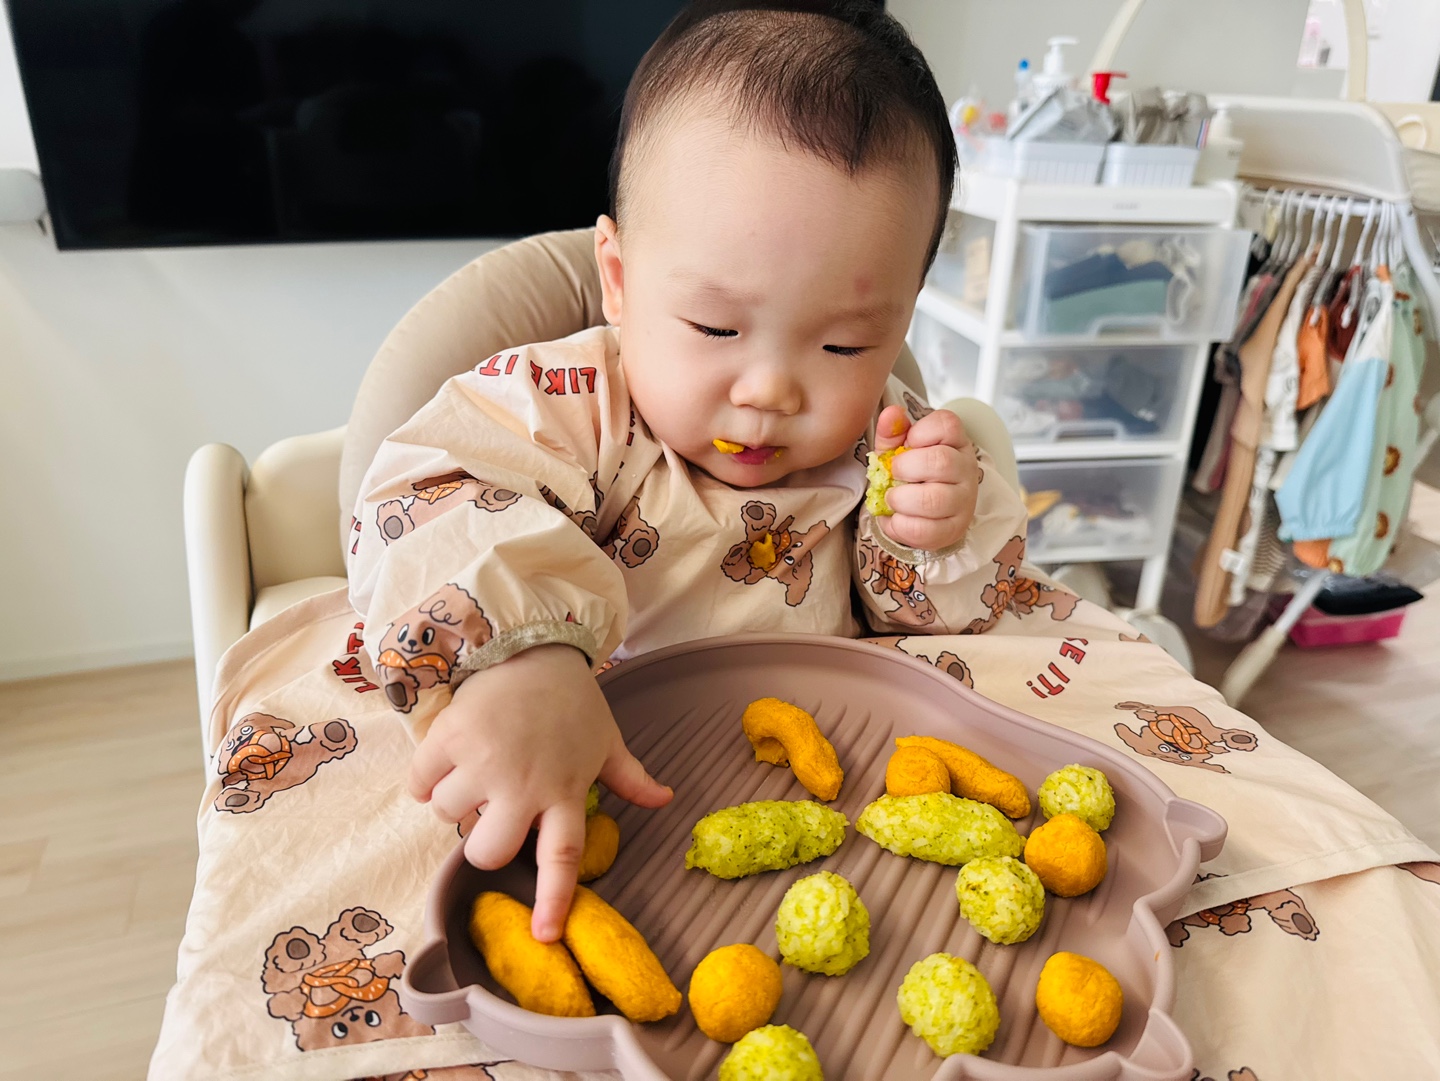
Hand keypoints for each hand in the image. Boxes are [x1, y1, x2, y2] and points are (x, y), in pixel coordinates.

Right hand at [408, 644, 671, 940]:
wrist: (532, 648)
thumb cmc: (572, 702)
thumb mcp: (606, 740)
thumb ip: (630, 778)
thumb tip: (665, 800)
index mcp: (564, 793)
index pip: (561, 859)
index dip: (553, 901)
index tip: (544, 937)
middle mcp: (524, 786)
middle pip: (490, 850)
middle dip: (481, 845)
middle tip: (489, 814)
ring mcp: (485, 763)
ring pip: (449, 816)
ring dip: (454, 801)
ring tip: (473, 769)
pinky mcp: (450, 739)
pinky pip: (420, 784)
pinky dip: (424, 780)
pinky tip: (440, 762)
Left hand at [872, 404, 979, 551]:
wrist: (922, 512)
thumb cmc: (912, 474)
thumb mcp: (899, 448)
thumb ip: (893, 431)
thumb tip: (891, 414)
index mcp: (954, 441)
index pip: (947, 424)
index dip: (921, 432)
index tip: (909, 443)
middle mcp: (965, 468)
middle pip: (940, 462)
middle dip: (905, 468)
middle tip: (893, 474)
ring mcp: (963, 500)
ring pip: (933, 499)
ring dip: (901, 499)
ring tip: (893, 498)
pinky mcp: (954, 529)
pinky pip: (925, 530)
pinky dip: (900, 525)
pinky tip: (895, 518)